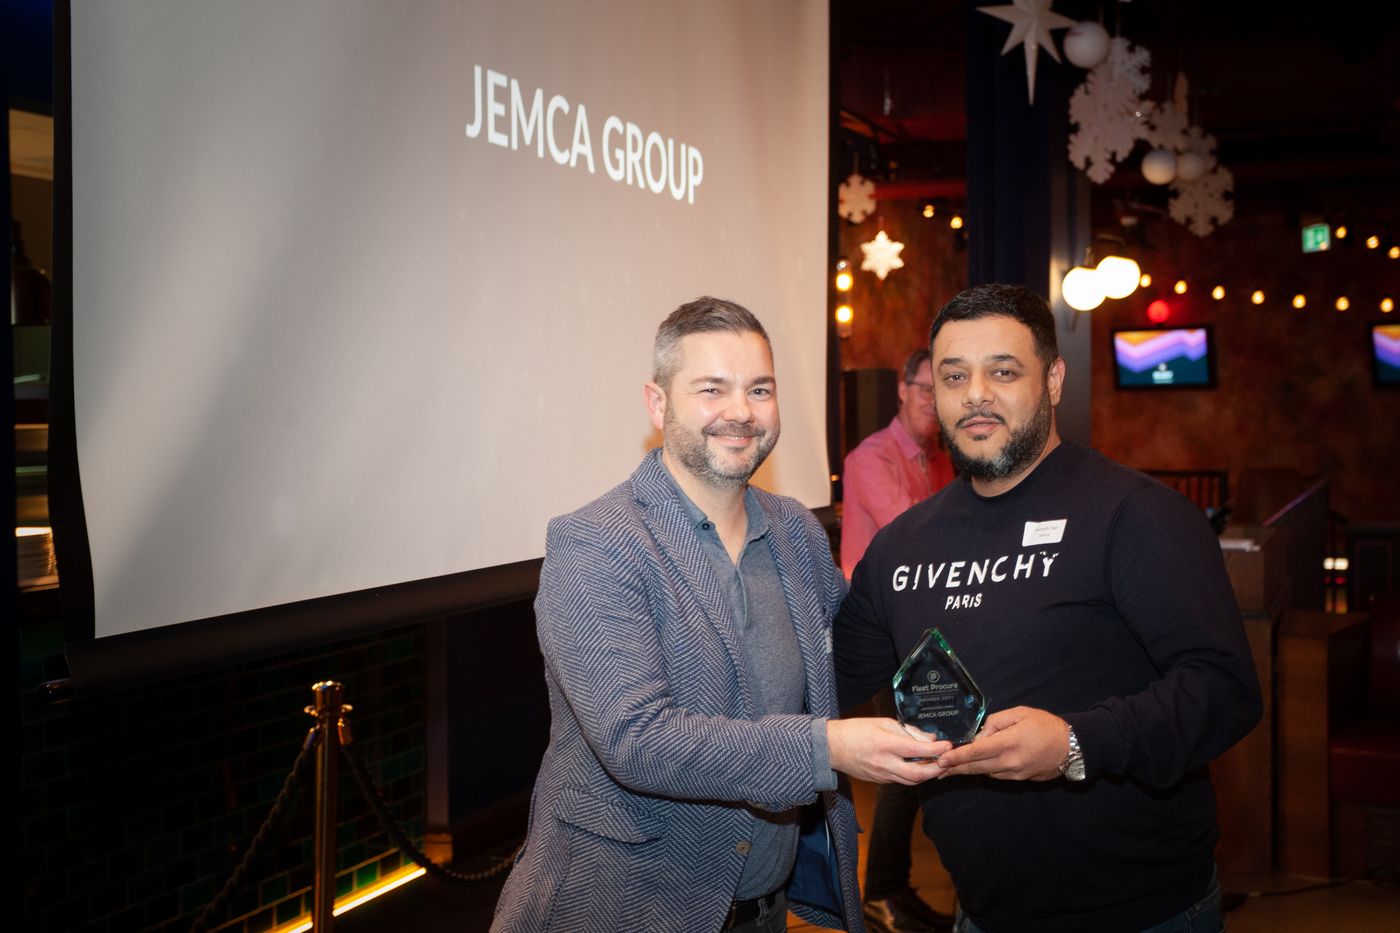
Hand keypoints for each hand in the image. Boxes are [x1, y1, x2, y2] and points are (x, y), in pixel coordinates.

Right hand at [826, 718, 950, 784]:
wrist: (832, 747)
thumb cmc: (855, 730)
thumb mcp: (883, 722)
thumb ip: (907, 731)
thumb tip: (928, 739)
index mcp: (885, 744)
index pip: (917, 750)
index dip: (936, 750)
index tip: (947, 745)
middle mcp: (884, 763)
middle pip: (918, 774)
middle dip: (936, 769)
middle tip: (946, 761)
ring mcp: (881, 775)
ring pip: (911, 781)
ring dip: (926, 775)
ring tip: (936, 765)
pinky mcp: (879, 781)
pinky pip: (901, 780)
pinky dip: (913, 775)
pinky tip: (918, 767)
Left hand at [932, 706, 1068, 781]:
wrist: (1072, 747)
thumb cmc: (1045, 725)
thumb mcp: (1019, 714)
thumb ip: (995, 722)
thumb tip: (979, 735)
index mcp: (1008, 743)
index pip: (975, 752)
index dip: (956, 757)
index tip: (941, 760)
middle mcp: (1009, 762)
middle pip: (975, 767)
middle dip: (954, 768)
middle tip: (936, 769)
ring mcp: (1015, 774)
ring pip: (985, 773)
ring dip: (967, 770)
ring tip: (950, 768)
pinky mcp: (1020, 780)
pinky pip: (997, 775)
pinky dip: (984, 770)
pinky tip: (976, 766)